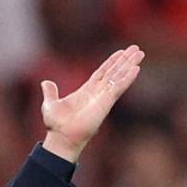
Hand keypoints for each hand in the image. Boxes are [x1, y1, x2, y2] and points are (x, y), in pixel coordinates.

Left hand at [40, 44, 143, 162]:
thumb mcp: (50, 105)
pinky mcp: (105, 103)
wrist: (62, 136)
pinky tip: (136, 69)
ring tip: (140, 54)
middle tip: (137, 49)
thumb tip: (46, 83)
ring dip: (130, 65)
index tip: (121, 52)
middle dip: (125, 61)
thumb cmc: (56, 125)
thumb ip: (50, 93)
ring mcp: (103, 97)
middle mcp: (97, 93)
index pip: (102, 72)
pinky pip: (118, 88)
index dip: (111, 62)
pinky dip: (127, 78)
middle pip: (114, 72)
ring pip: (119, 77)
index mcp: (87, 91)